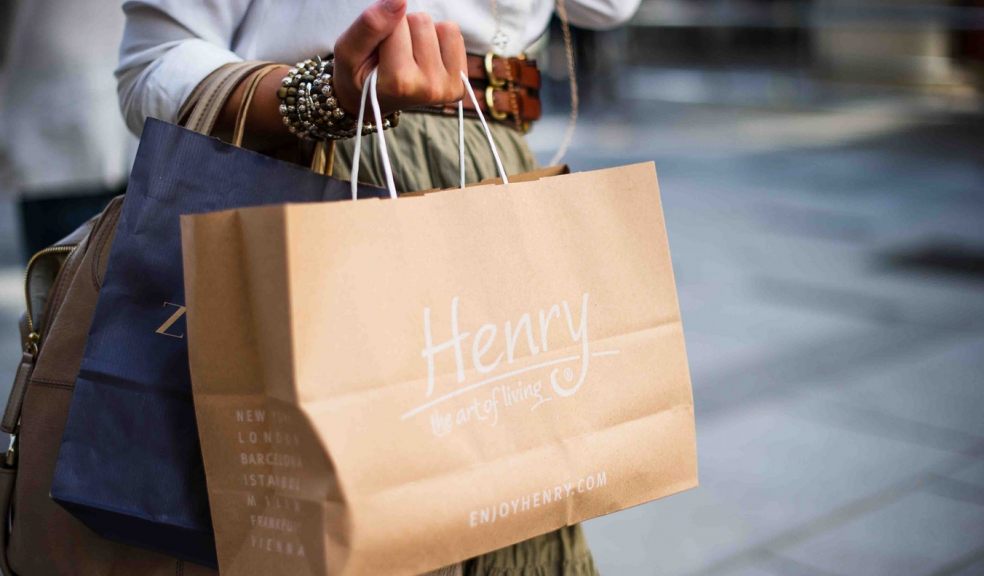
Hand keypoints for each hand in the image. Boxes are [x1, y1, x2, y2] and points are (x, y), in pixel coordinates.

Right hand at [333, 0, 466, 115]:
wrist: (371, 102)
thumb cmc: (357, 76)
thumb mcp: (348, 51)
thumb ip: (370, 25)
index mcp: (399, 83)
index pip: (396, 21)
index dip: (383, 28)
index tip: (377, 51)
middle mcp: (428, 88)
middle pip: (421, 20)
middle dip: (404, 30)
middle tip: (392, 55)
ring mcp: (447, 87)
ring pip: (442, 26)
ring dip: (422, 34)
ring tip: (407, 57)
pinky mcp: (459, 83)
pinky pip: (454, 35)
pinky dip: (438, 40)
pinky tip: (424, 58)